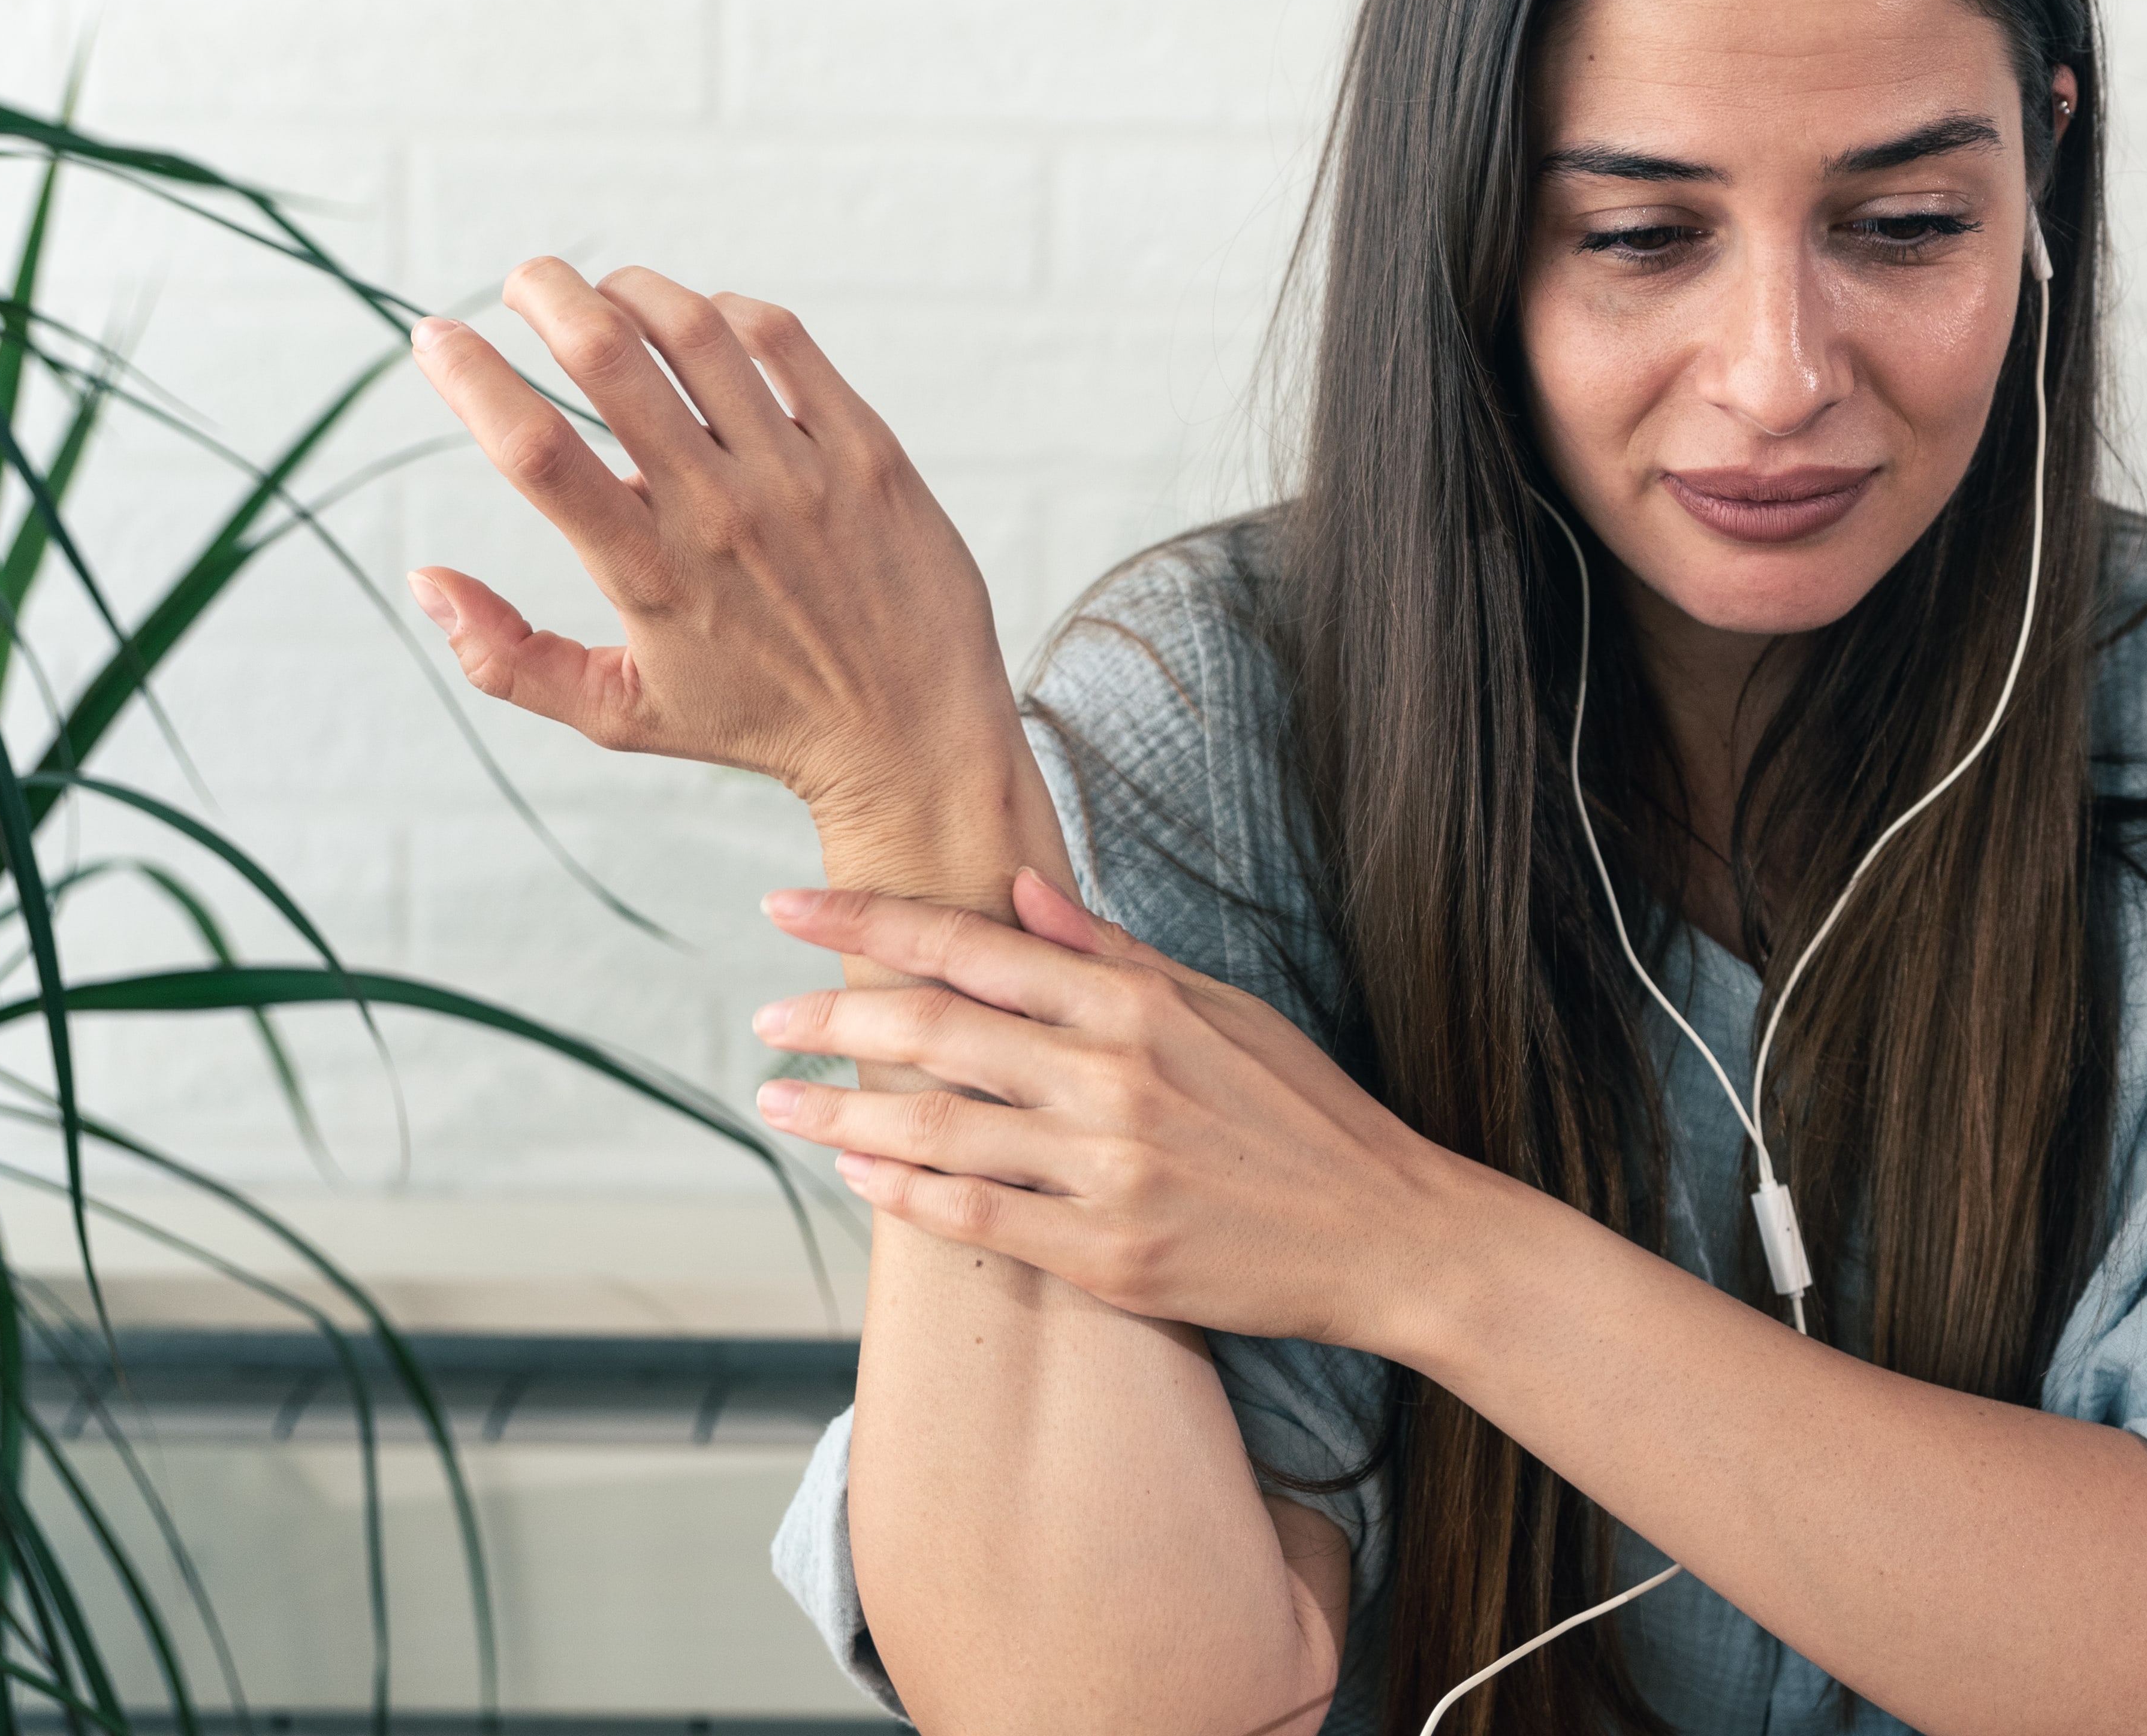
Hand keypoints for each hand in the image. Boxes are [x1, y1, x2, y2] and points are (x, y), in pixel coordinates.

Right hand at [404, 259, 1017, 830]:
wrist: (915, 735)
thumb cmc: (760, 721)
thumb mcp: (619, 714)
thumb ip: (507, 659)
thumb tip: (423, 579)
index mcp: (647, 573)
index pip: (534, 451)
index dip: (469, 378)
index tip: (433, 335)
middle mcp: (721, 514)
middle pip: (608, 358)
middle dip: (544, 293)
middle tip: (521, 282)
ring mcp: (801, 476)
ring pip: (698, 330)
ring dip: (633, 289)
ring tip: (607, 295)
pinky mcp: (869, 452)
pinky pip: (785, 345)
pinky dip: (728, 312)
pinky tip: (704, 322)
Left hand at [752, 868, 1476, 1351]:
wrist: (1380, 1231)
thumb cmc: (1303, 1112)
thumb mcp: (1220, 1007)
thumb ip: (1111, 954)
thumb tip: (1021, 890)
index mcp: (1137, 1004)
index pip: (972, 945)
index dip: (867, 920)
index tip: (787, 905)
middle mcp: (1113, 1078)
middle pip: (933, 1033)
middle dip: (831, 1017)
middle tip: (766, 1016)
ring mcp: (1107, 1170)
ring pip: (936, 1129)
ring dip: (841, 1112)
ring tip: (780, 1101)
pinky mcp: (1107, 1255)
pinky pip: (977, 1218)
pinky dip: (905, 1191)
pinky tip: (859, 1171)